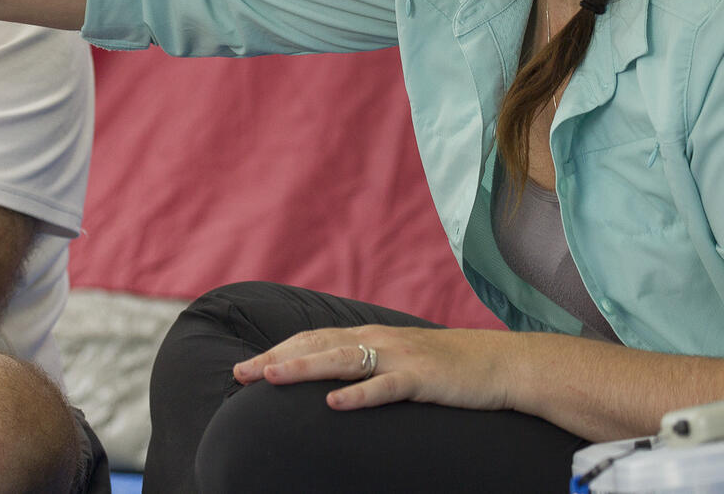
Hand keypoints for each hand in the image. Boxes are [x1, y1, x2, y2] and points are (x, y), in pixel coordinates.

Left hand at [232, 325, 516, 412]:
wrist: (499, 363)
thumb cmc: (445, 367)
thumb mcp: (398, 359)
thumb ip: (365, 364)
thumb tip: (328, 382)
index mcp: (368, 336)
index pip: (311, 339)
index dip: (277, 351)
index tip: (245, 367)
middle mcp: (377, 340)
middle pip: (316, 346)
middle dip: (277, 359)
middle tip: (242, 373)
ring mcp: (399, 357)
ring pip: (342, 360)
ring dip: (304, 368)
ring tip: (272, 378)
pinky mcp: (422, 378)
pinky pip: (385, 387)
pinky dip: (358, 395)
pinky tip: (334, 404)